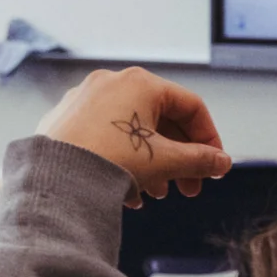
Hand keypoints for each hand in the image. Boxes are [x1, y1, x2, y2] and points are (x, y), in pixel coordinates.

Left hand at [34, 67, 231, 206]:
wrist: (54, 179)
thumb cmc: (107, 161)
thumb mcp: (165, 161)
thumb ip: (200, 160)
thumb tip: (222, 162)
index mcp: (139, 82)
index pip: (190, 107)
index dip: (209, 138)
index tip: (214, 165)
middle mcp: (110, 83)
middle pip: (160, 121)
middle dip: (179, 159)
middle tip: (188, 188)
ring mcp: (84, 100)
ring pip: (132, 132)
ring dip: (153, 164)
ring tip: (156, 194)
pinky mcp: (65, 120)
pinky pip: (105, 138)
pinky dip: (123, 161)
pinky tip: (128, 192)